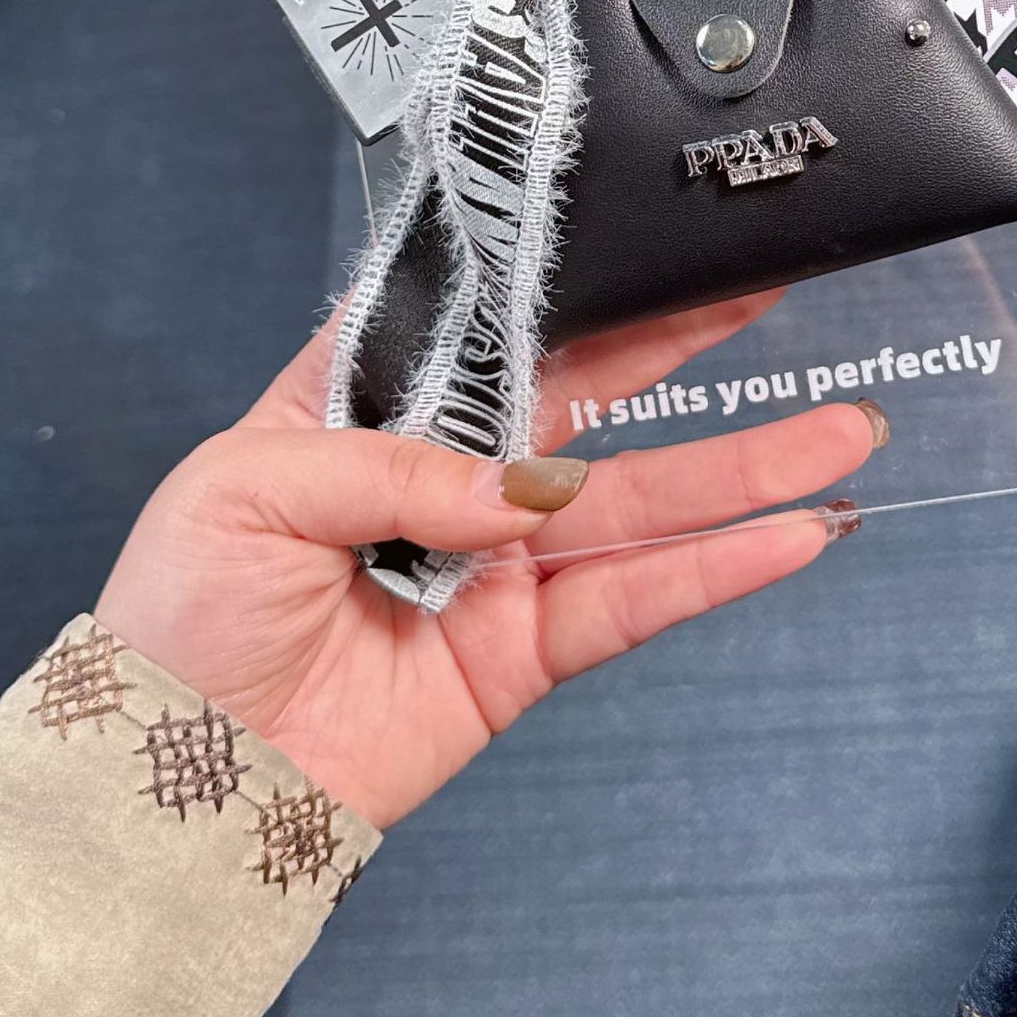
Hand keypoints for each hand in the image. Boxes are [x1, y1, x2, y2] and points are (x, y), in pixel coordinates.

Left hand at [95, 290, 881, 828]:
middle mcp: (452, 472)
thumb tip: (518, 487)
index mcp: (375, 405)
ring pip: (645, 495)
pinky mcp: (527, 644)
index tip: (645, 236)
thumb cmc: (178, 617)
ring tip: (841, 431)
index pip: (490, 320)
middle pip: (595, 388)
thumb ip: (393, 464)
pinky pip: (638, 597)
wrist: (175, 780)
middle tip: (768, 286)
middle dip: (686, 339)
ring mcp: (500, 559)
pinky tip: (792, 534)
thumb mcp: (244, 488)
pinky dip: (718, 569)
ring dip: (748, 465)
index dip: (572, 279)